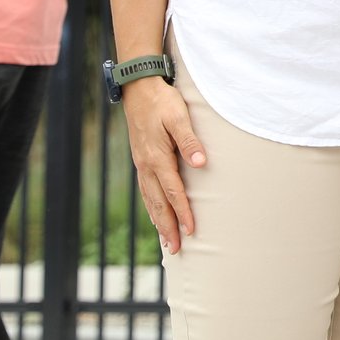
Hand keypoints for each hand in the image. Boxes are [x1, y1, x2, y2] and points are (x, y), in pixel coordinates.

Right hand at [122, 78, 205, 252]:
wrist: (138, 89)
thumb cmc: (162, 102)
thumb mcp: (179, 117)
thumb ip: (190, 140)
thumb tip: (201, 163)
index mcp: (157, 158)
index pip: (173, 191)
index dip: (183, 212)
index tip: (191, 230)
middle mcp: (146, 166)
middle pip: (158, 203)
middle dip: (167, 227)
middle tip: (175, 250)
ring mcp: (141, 164)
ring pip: (150, 199)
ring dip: (158, 221)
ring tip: (166, 241)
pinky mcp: (141, 160)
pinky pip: (146, 190)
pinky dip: (151, 206)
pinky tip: (155, 214)